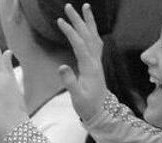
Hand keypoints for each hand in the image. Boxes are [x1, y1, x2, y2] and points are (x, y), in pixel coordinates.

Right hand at [57, 4, 109, 121]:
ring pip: (93, 36)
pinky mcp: (95, 63)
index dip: (71, 32)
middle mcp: (95, 61)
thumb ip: (69, 81)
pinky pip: (94, 42)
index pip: (80, 45)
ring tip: (83, 7)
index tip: (60, 21)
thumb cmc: (87, 105)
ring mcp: (97, 61)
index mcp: (90, 67)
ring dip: (88, 22)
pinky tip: (87, 26)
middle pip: (88, 36)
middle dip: (79, 20)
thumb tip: (61, 66)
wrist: (101, 112)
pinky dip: (91, 31)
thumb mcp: (77, 96)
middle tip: (69, 7)